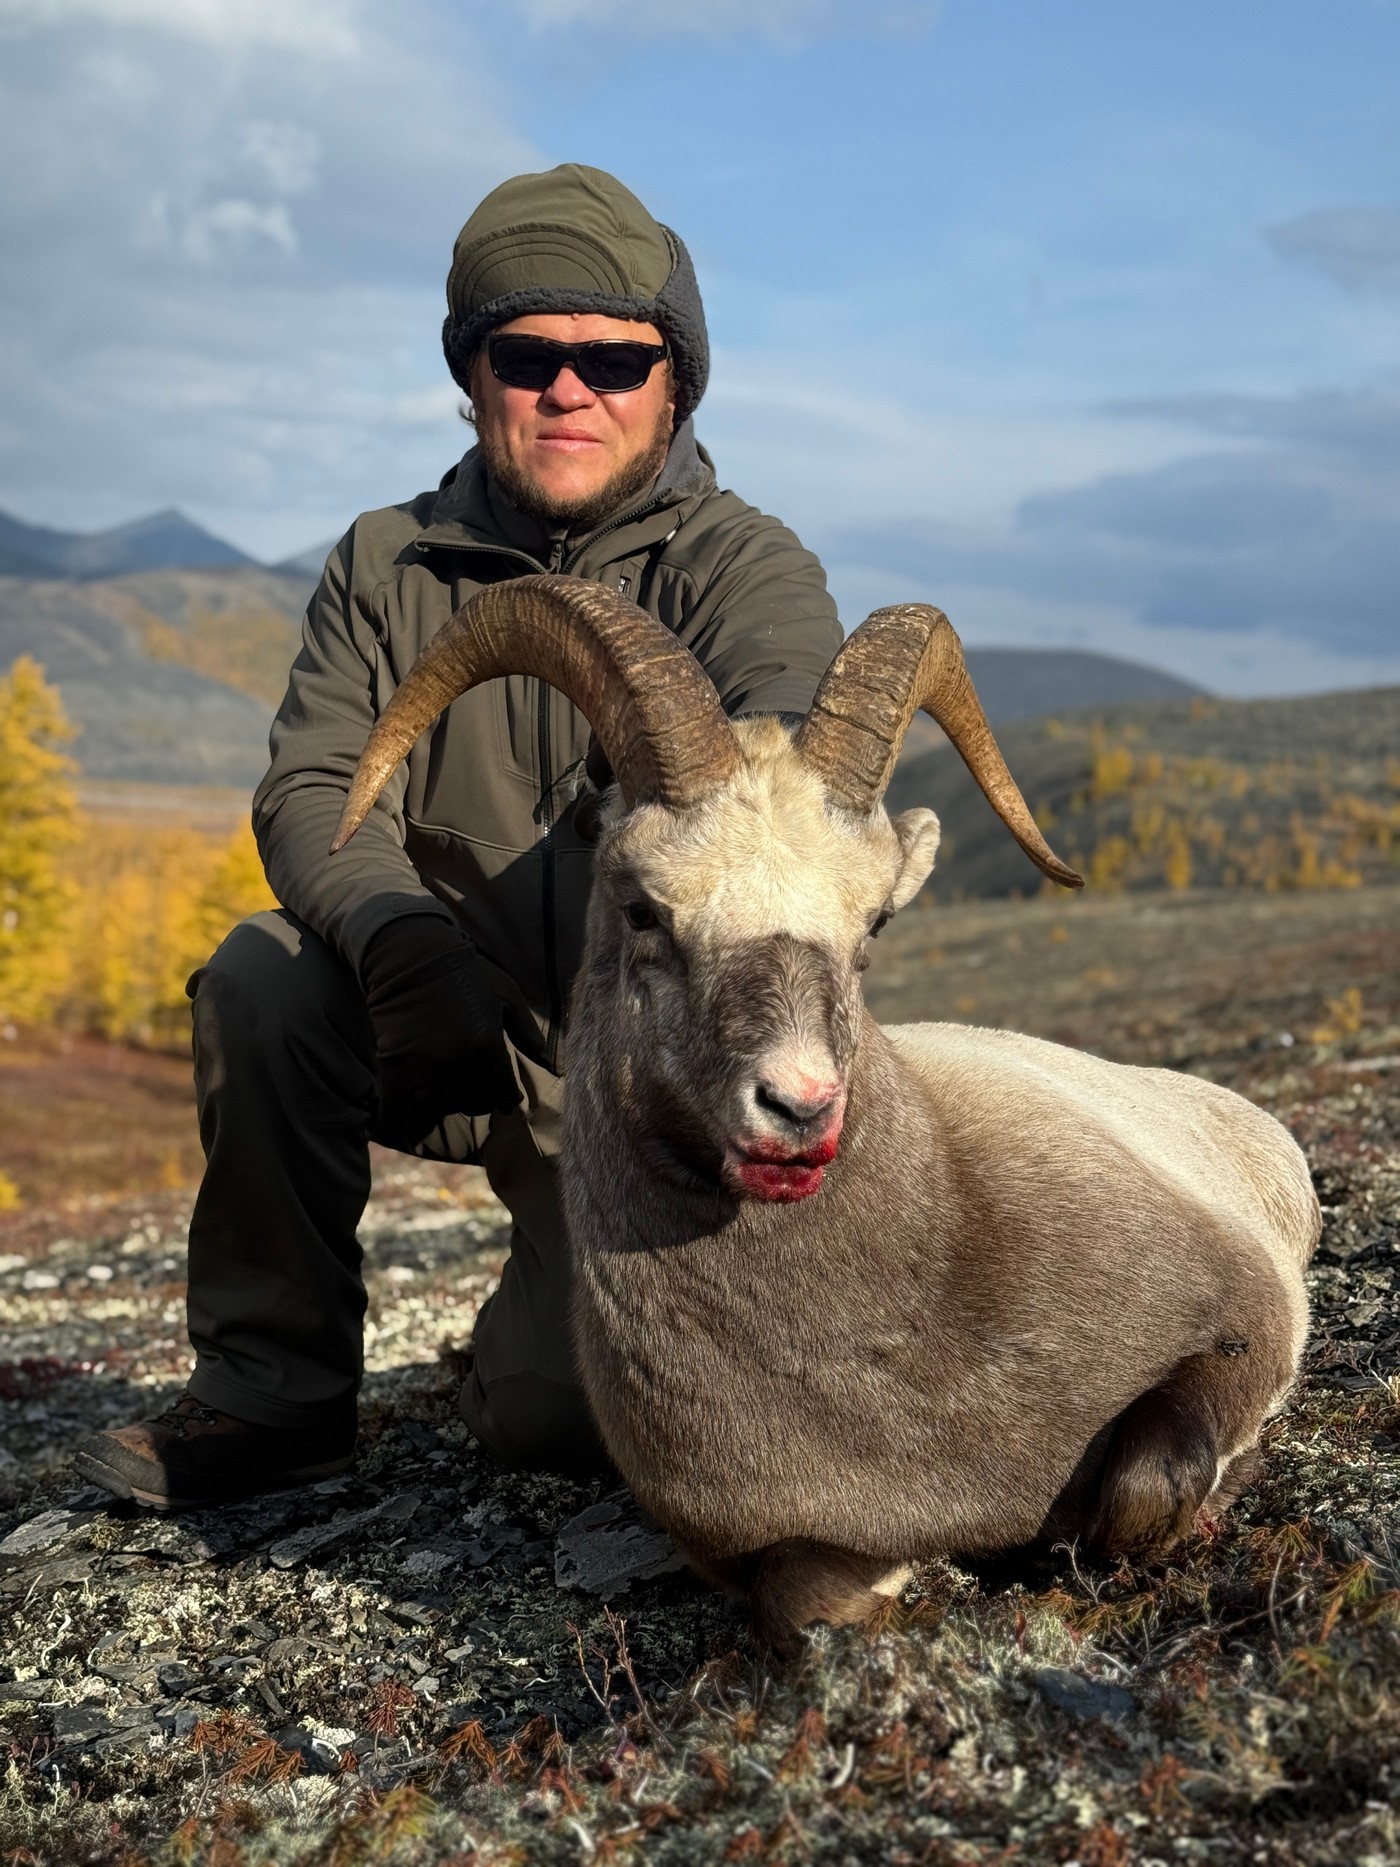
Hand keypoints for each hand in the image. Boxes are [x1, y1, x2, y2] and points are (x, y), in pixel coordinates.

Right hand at [360, 915, 520, 1145]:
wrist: (411, 958)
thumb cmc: (467, 973)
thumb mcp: (507, 996)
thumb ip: (528, 1034)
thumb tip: (549, 1065)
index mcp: (486, 1045)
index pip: (503, 1093)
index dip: (508, 1098)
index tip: (508, 1097)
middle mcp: (455, 1062)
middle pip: (476, 1103)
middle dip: (485, 1098)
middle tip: (484, 1088)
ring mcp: (423, 1068)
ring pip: (447, 1105)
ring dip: (456, 1099)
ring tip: (459, 1084)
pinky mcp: (397, 1069)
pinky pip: (416, 1099)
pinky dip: (427, 1096)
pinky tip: (434, 1081)